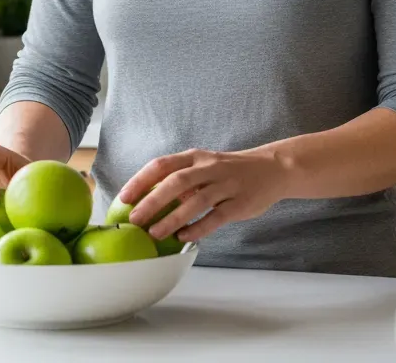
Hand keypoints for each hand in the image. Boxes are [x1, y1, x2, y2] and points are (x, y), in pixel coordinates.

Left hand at [119, 147, 289, 244]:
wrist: (272, 169)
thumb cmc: (229, 170)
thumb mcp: (204, 165)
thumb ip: (180, 180)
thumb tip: (148, 201)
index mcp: (194, 157)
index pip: (162, 165)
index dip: (140, 180)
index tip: (123, 197)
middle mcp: (209, 168)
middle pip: (176, 182)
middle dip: (152, 201)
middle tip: (135, 220)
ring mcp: (226, 185)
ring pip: (195, 201)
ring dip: (173, 218)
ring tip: (155, 234)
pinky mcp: (240, 203)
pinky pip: (216, 217)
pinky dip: (198, 228)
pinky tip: (184, 238)